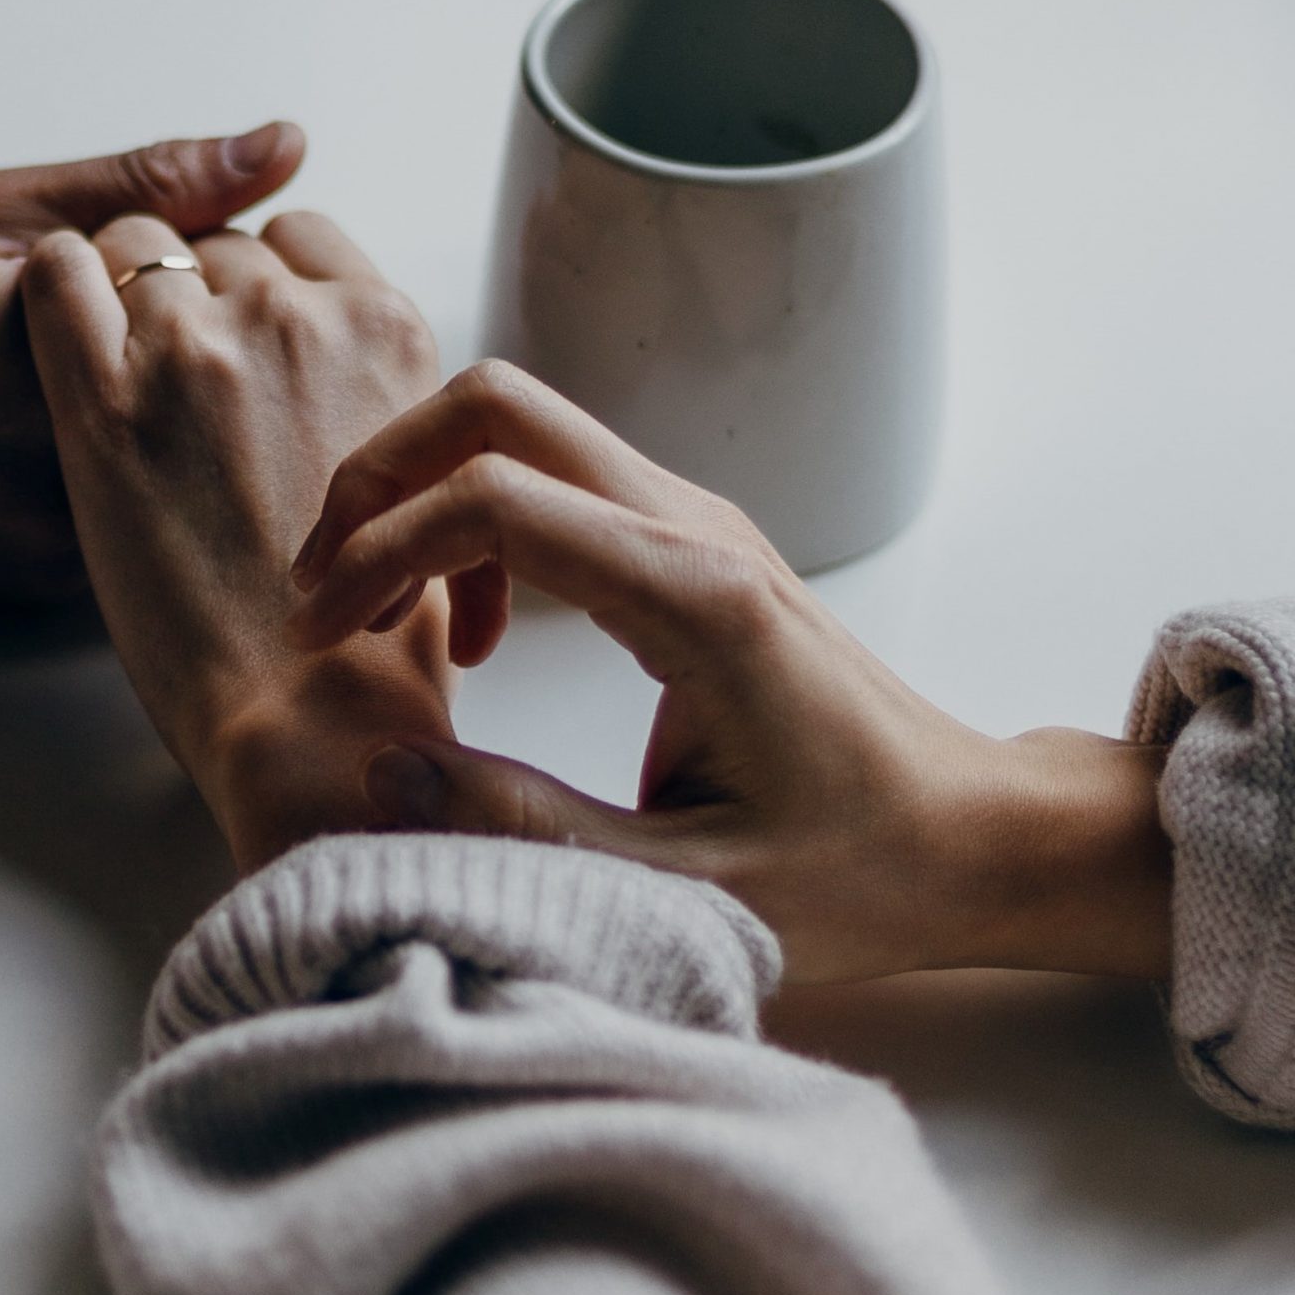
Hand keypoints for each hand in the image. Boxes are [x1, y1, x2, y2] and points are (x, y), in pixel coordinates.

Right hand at [0, 125, 307, 600]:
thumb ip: (144, 187)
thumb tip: (282, 146)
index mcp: (76, 367)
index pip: (240, 307)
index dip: (210, 266)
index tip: (147, 250)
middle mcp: (85, 478)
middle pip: (230, 403)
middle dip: (207, 349)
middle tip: (116, 311)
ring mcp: (72, 549)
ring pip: (192, 474)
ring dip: (176, 423)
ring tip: (41, 382)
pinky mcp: (52, 592)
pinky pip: (143, 524)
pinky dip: (134, 480)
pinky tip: (36, 439)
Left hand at [19, 211, 453, 871]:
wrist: (309, 717)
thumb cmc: (372, 635)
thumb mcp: (423, 481)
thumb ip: (382, 398)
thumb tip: (346, 379)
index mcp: (387, 331)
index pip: (301, 237)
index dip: (260, 281)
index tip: (241, 340)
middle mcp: (297, 318)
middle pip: (216, 243)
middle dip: (190, 296)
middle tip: (174, 387)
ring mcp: (198, 349)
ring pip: (134, 243)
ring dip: (119, 295)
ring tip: (118, 381)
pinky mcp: (104, 401)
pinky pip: (56, 272)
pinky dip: (53, 289)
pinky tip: (57, 345)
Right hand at [288, 362, 1172, 982]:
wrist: (973, 837)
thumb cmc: (858, 872)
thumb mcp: (684, 888)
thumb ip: (525, 830)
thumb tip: (385, 774)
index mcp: (694, 598)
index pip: (493, 499)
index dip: (377, 553)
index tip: (321, 638)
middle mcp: (695, 529)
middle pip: (497, 406)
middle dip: (380, 478)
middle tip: (325, 594)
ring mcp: (698, 523)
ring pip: (521, 427)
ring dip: (423, 496)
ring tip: (379, 619)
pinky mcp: (692, 545)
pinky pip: (555, 481)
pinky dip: (476, 525)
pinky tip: (473, 637)